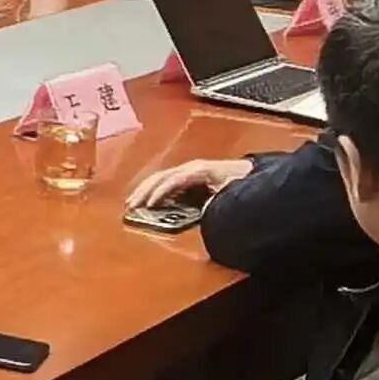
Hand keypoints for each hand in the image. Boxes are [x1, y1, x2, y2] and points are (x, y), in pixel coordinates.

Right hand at [132, 158, 249, 213]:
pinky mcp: (187, 176)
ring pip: (160, 177)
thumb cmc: (238, 182)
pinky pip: (166, 181)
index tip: (149, 205)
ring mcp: (188, 170)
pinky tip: (145, 199)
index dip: (161, 192)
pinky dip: (153, 189)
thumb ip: (215, 203)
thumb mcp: (229, 193)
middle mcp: (190, 167)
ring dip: (145, 189)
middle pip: (161, 176)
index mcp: (198, 169)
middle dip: (145, 190)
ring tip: (132, 202)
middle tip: (130, 205)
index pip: (174, 180)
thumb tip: (201, 212)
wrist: (247, 173)